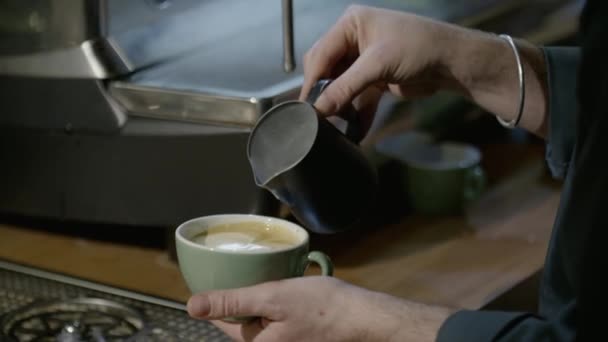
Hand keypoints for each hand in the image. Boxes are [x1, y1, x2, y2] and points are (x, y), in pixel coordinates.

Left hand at [187, 276, 452, 341]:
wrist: (364, 318)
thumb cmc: (322, 307)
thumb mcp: (273, 297)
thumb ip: (233, 301)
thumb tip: (191, 307)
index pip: (223, 321)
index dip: (222, 297)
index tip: (224, 275)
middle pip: (243, 321)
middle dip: (246, 297)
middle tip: (255, 273)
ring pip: (262, 319)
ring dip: (263, 300)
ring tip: (273, 279)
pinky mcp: (298, 339)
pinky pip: (278, 322)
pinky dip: (279, 306)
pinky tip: (290, 291)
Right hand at [301, 5, 547, 135]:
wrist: (453, 63)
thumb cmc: (418, 49)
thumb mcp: (378, 65)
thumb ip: (345, 88)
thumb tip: (318, 111)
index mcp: (350, 25)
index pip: (320, 55)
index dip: (311, 82)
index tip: (305, 108)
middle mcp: (353, 40)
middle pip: (326, 72)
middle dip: (325, 96)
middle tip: (319, 119)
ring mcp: (363, 61)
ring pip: (340, 88)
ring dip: (341, 108)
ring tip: (336, 128)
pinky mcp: (375, 80)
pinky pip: (357, 99)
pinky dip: (356, 115)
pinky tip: (354, 132)